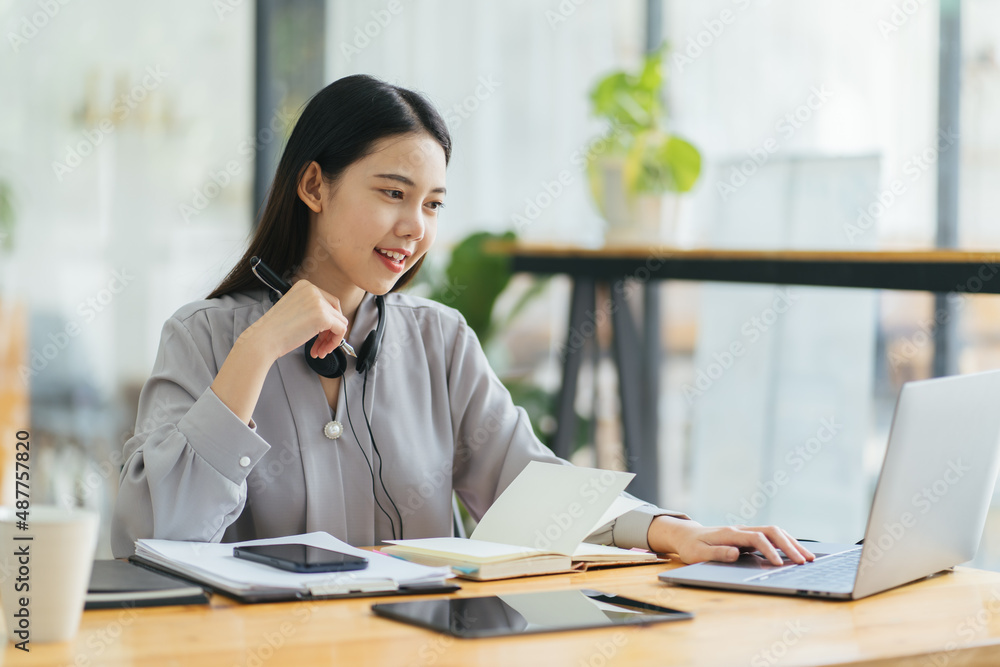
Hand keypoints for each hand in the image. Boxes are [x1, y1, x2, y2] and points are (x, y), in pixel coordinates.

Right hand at [242, 279, 348, 361]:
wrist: (263, 339)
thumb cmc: (274, 330)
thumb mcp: (295, 310)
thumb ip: (311, 309)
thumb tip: (331, 319)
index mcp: (305, 286)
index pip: (328, 302)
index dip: (327, 321)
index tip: (320, 334)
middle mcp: (313, 290)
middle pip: (336, 311)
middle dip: (330, 331)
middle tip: (321, 344)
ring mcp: (319, 302)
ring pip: (340, 322)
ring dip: (331, 339)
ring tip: (320, 351)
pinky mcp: (323, 316)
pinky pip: (341, 330)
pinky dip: (334, 342)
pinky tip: (321, 350)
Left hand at [647, 516, 814, 565]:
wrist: (686, 536)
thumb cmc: (692, 547)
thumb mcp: (699, 553)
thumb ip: (717, 553)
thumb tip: (736, 553)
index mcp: (730, 533)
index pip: (756, 538)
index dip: (769, 550)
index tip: (778, 564)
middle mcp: (741, 529)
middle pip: (771, 531)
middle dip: (789, 546)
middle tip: (804, 561)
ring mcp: (747, 531)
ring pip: (775, 532)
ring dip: (792, 543)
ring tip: (808, 557)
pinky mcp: (749, 536)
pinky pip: (772, 537)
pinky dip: (787, 543)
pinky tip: (797, 553)